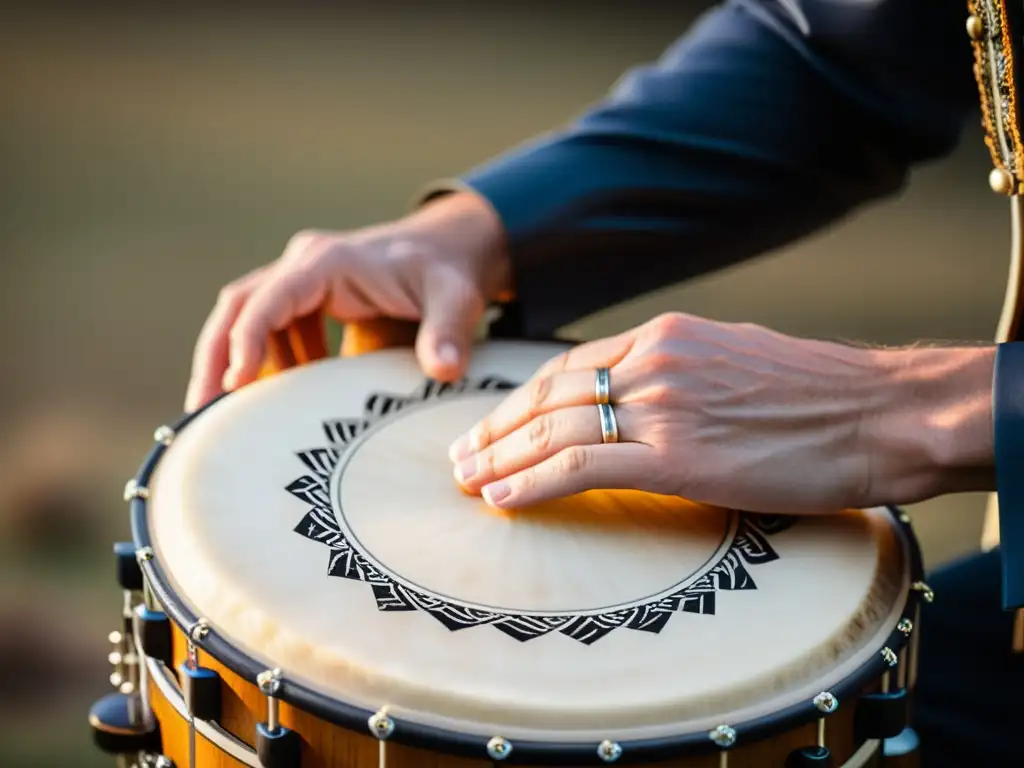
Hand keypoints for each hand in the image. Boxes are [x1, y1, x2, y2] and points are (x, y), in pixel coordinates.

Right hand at [185, 192, 509, 410]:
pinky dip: (266, 366)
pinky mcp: (306, 303)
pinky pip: (270, 332)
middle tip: (200, 413)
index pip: (270, 299)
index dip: (248, 340)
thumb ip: (449, 332)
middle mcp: (303, 266)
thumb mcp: (456, 298)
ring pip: (245, 319)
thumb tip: (445, 370)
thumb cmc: (448, 273)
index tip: (236, 385)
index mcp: (328, 262)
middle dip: (216, 358)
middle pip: (238, 307)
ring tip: (224, 420)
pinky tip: (276, 403)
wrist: (448, 252)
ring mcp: (300, 282)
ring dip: (233, 365)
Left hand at [449, 312, 994, 513]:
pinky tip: (503, 499)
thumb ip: (679, 374)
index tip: (494, 424)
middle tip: (459, 455)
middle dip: (496, 428)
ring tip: (467, 482)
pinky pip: (581, 468)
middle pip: (549, 395)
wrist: (881, 412)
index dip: (522, 400)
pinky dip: (533, 483)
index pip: (570, 367)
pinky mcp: (677, 456)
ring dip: (501, 458)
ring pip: (554, 429)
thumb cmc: (821, 395)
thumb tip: (643, 398)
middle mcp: (655, 361)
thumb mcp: (736, 361)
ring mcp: (664, 406)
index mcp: (667, 336)